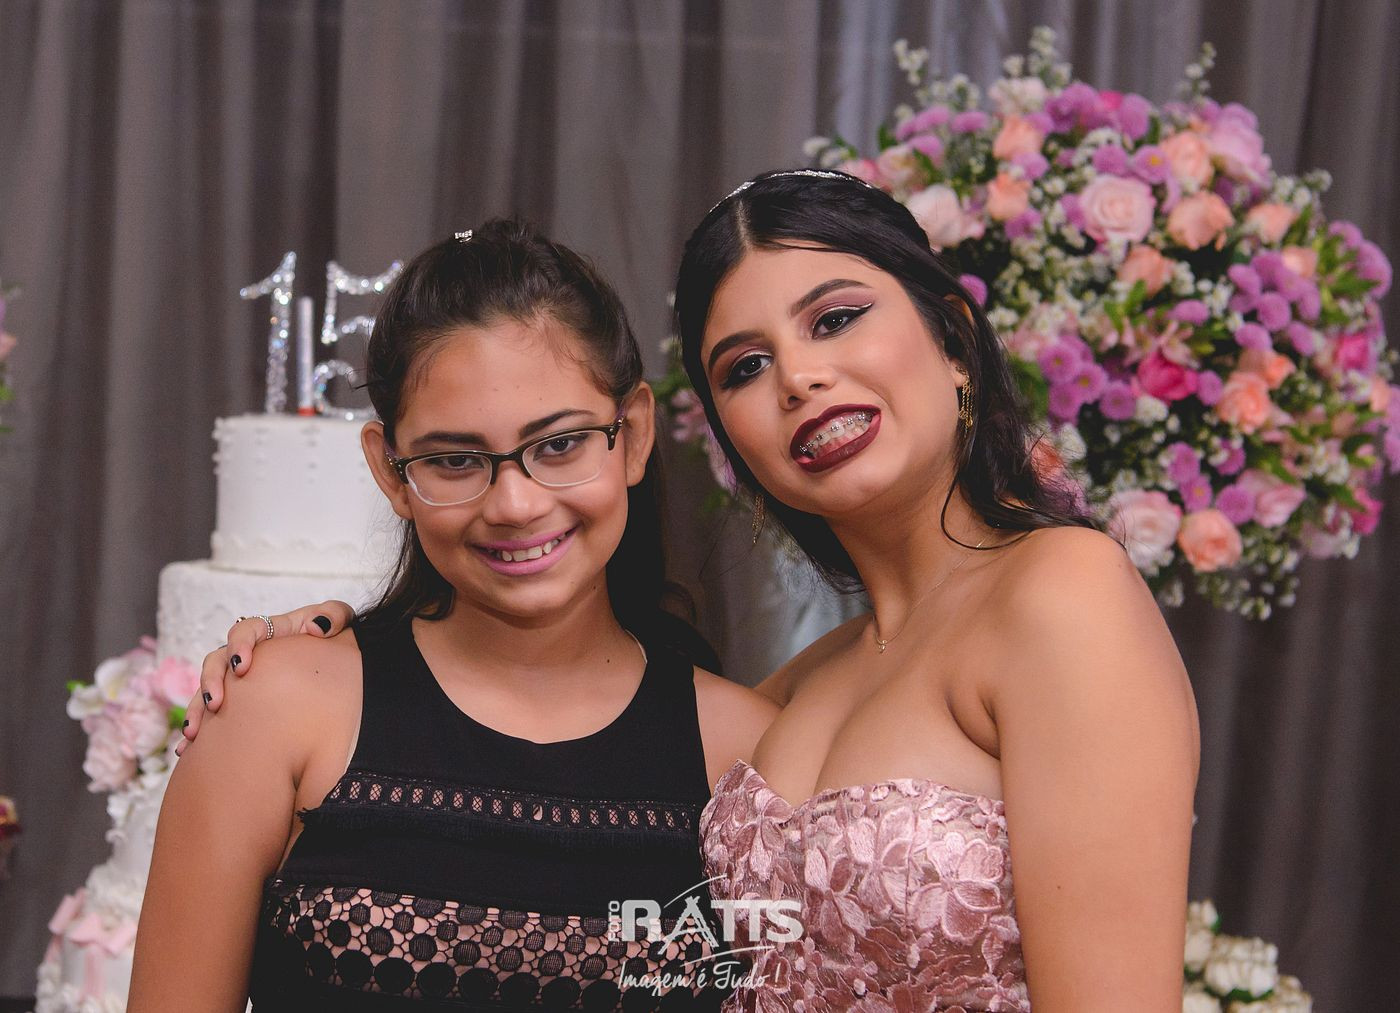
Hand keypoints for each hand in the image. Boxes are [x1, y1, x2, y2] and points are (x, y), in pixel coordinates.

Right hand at [176, 600, 353, 753]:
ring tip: (193, 733)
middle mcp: (248, 654)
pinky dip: (199, 731)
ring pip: (206, 690)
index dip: (239, 644)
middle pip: (217, 661)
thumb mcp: (340, 622)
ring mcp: (238, 679)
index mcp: (270, 633)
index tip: (242, 666)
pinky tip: (188, 751)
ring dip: (197, 709)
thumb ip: (334, 615)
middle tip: (216, 703)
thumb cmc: (334, 640)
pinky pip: (210, 716)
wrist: (336, 666)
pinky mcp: (235, 703)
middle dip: (211, 681)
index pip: (246, 630)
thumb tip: (317, 627)